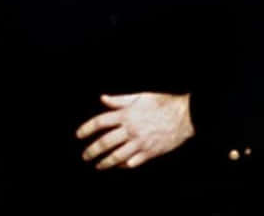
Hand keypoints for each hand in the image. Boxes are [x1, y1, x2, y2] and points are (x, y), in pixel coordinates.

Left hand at [75, 92, 193, 169]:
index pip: (100, 122)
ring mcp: (140, 143)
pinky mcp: (150, 152)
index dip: (86, 129)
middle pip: (105, 142)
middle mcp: (131, 130)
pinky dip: (123, 165)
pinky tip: (118, 166)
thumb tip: (103, 99)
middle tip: (85, 155)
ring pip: (117, 156)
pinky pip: (132, 162)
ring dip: (104, 162)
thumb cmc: (162, 103)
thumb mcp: (140, 97)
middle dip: (92, 150)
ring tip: (97, 165)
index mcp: (126, 115)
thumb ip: (120, 100)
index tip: (79, 136)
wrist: (185, 115)